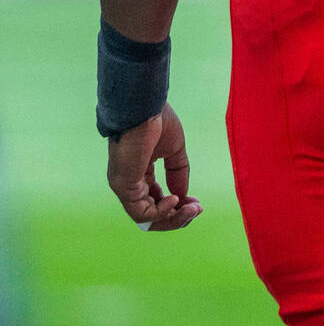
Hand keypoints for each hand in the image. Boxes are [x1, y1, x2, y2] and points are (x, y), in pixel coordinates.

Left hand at [106, 103, 201, 230]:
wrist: (143, 107)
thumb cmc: (157, 121)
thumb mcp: (174, 149)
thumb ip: (178, 172)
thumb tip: (182, 196)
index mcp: (140, 172)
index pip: (156, 199)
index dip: (177, 205)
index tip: (197, 202)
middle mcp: (130, 183)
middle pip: (151, 214)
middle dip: (176, 217)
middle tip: (197, 210)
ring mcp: (125, 187)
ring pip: (147, 218)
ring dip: (172, 218)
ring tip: (191, 210)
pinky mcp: (124, 187)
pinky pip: (141, 213)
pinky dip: (161, 212)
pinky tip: (175, 199)